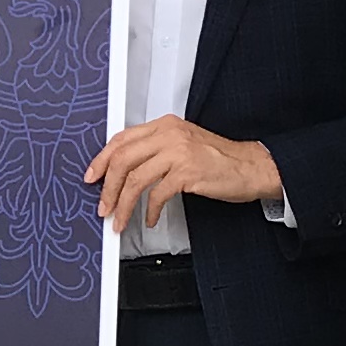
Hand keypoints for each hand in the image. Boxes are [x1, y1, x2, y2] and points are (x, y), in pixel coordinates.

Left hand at [86, 118, 283, 230]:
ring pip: (135, 179)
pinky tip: (149, 219)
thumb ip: (156, 149)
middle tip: (103, 206)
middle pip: (123, 159)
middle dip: (108, 187)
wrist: (251, 166)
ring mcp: (178, 153)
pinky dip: (149, 211)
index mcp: (165, 126)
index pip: (122, 139)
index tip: (93, 176)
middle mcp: (169, 135)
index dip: (102, 160)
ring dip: (123, 204)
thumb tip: (126, 169)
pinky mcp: (187, 173)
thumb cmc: (219, 158)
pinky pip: (156, 195)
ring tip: (120, 219)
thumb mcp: (184, 143)